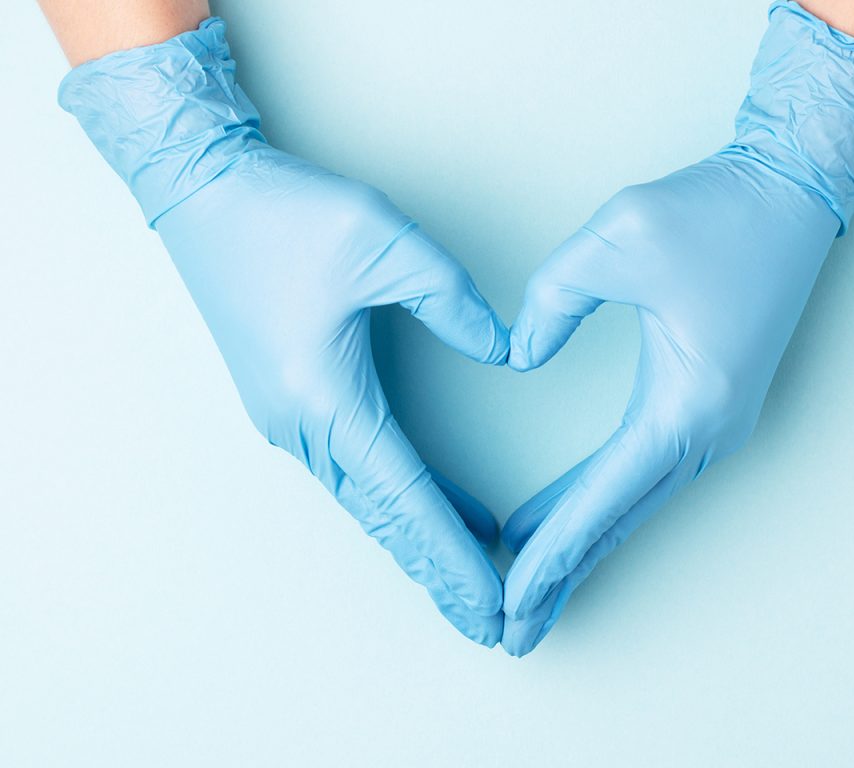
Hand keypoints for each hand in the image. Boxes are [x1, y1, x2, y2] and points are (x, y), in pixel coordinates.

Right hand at [59, 18, 508, 644]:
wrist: (203, 194)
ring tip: (468, 585)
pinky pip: (354, 471)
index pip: (406, 498)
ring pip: (368, 503)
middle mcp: (302, 426)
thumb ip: (453, 301)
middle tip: (488, 625)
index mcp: (325, 398)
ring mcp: (290, 420)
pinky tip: (436, 512)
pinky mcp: (291, 402)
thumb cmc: (283, 214)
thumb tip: (506, 351)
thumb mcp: (384, 240)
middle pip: (384, 520)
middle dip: (437, 575)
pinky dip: (397, 503)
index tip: (491, 602)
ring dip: (418, 545)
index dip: (453, 556)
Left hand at [500, 1, 853, 655]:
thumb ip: (550, 303)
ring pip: (631, 504)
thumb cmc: (717, 212)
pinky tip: (561, 520)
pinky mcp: (706, 406)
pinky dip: (600, 505)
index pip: (604, 498)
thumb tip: (518, 359)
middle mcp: (707, 431)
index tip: (510, 597)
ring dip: (580, 548)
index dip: (551, 552)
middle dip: (562, 576)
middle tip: (512, 631)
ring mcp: (714, 424)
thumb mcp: (615, 238)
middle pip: (619, 521)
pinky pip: (643, 473)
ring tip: (527, 591)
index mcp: (687, 404)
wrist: (791, 191)